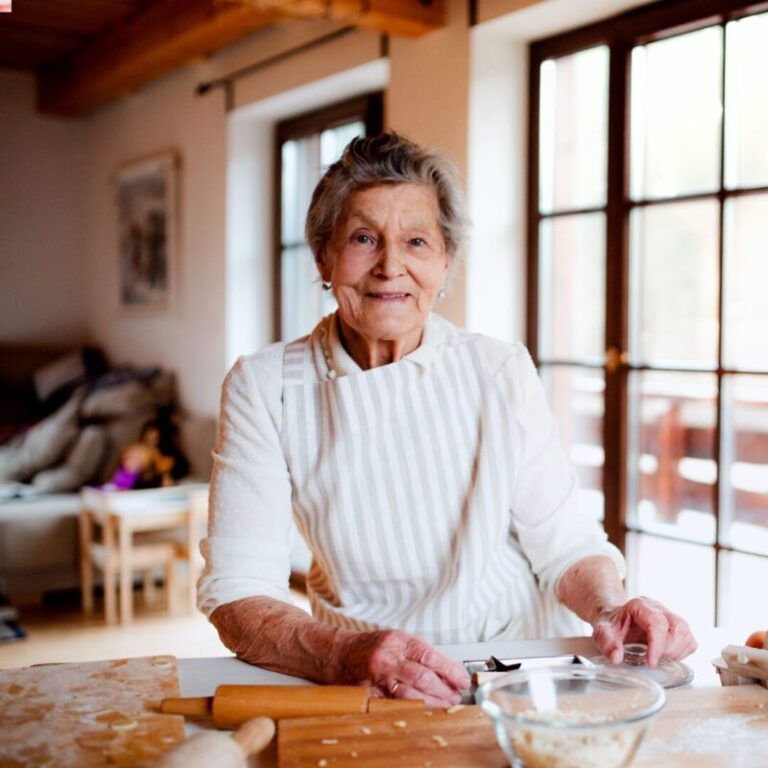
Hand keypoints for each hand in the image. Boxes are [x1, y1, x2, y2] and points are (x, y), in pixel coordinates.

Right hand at [332, 628, 469, 706]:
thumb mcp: (396, 640)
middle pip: (423, 678)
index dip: (450, 670)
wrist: (338, 654)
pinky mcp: (371, 695)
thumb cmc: (370, 646)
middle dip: (445, 690)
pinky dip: (413, 711)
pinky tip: (424, 712)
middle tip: (457, 696)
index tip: (462, 679)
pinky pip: (395, 706)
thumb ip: (420, 653)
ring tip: (446, 705)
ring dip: (433, 704)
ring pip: (411, 696)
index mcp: (397, 641)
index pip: (429, 656)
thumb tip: (447, 670)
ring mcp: (378, 679)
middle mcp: (388, 659)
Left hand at [592, 596, 696, 666]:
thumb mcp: (602, 632)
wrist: (615, 618)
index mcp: (640, 605)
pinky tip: (666, 656)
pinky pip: (689, 641)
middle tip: (653, 660)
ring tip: (659, 658)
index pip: (657, 623)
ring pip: (686, 634)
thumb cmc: (612, 624)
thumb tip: (617, 657)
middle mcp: (658, 608)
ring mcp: (669, 616)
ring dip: (676, 652)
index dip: (657, 645)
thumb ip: (607, 643)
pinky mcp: (677, 627)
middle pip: (677, 627)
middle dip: (668, 650)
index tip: (651, 662)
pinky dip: (681, 653)